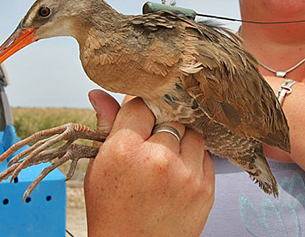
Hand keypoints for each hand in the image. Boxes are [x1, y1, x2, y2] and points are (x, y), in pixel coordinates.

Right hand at [85, 89, 214, 236]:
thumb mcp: (98, 167)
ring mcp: (186, 173)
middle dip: (159, 122)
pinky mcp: (206, 188)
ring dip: (179, 138)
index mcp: (124, 150)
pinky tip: (177, 171)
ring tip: (165, 157)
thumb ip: (105, 126)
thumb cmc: (110, 210)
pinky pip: (205, 154)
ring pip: (191, 131)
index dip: (137, 108)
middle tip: (150, 140)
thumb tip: (98, 94)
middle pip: (169, 115)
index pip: (139, 104)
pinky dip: (193, 156)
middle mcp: (158, 158)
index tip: (137, 116)